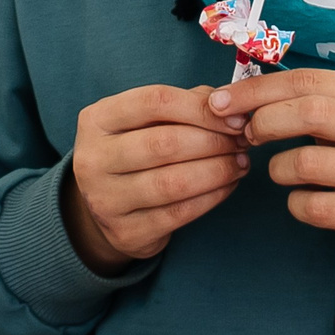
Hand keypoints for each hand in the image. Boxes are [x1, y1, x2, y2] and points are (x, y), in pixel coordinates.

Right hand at [62, 84, 248, 274]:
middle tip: (242, 142)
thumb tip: (231, 106)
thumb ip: (186, 104)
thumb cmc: (136, 150)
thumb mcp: (146, 119)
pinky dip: (212, 197)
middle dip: (213, 142)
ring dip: (218, 171)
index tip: (234, 116)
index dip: (200, 108)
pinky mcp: (126, 232)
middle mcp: (92, 159)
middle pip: (164, 143)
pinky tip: (228, 185)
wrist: (106, 205)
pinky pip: (179, 214)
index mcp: (97, 120)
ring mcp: (105, 199)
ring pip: (174, 183)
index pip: (154, 102)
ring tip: (240, 163)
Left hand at [211, 70, 334, 258]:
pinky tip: (301, 200)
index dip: (257, 90)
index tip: (221, 102)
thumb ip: (308, 102)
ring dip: (278, 168)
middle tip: (249, 135)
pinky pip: (316, 208)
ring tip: (281, 171)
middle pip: (310, 112)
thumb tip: (238, 99)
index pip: (307, 80)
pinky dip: (296, 204)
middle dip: (266, 122)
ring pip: (308, 163)